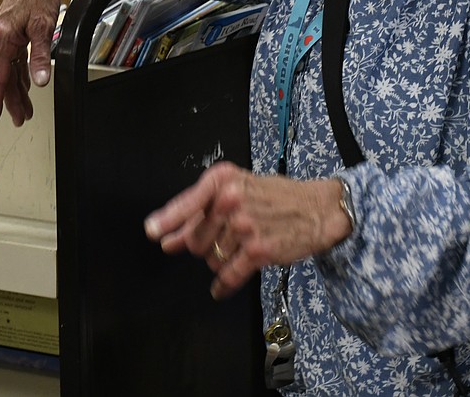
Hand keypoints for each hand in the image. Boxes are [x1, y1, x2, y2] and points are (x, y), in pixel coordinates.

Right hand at [0, 0, 90, 125]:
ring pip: (8, 69)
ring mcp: (4, 34)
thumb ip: (40, 56)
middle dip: (11, 99)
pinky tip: (26, 84)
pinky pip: (13, 58)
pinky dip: (19, 73)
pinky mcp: (11, 31)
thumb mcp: (43, 26)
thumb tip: (40, 81)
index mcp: (2, 37)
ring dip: (16, 88)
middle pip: (3, 76)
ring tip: (24, 108)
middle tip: (19, 119)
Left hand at [143, 161, 350, 298]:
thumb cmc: (274, 197)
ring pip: (211, 257)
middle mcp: (231, 200)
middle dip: (204, 244)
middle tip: (224, 237)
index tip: (152, 231)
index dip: (167, 219)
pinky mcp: (259, 249)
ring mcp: (245, 225)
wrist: (317, 208)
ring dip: (220, 259)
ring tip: (240, 246)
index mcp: (222, 180)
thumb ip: (198, 214)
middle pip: (196, 238)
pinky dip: (223, 285)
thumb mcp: (234, 192)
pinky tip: (219, 290)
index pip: (188, 201)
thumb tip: (166, 238)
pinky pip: (229, 274)